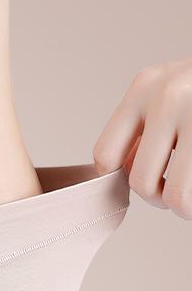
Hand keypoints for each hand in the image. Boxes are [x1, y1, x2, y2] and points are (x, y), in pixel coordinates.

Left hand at [93, 56, 191, 216]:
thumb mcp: (169, 88)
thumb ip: (143, 124)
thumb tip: (120, 173)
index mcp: (146, 86)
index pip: (106, 154)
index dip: (119, 177)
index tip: (141, 177)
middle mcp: (169, 97)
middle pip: (141, 182)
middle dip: (158, 196)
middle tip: (175, 189)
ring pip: (176, 196)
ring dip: (185, 205)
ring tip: (191, 191)